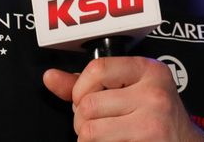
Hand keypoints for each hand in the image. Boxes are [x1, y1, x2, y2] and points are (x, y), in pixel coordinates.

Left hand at [43, 56, 203, 140]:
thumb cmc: (154, 117)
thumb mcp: (130, 91)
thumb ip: (89, 84)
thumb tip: (49, 77)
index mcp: (149, 70)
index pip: (97, 69)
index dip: (79, 88)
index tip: (83, 100)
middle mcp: (153, 93)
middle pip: (88, 105)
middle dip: (81, 120)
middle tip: (95, 125)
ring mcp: (152, 123)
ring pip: (89, 131)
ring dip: (87, 140)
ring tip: (103, 137)